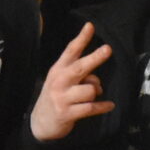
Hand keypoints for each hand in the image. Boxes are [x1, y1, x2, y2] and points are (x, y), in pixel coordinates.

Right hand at [31, 22, 114, 141]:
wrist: (40, 123)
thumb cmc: (55, 96)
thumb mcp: (60, 80)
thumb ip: (77, 74)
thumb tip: (97, 78)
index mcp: (58, 70)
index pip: (70, 51)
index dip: (81, 38)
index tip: (90, 26)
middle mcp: (59, 81)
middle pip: (80, 67)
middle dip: (95, 58)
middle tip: (108, 49)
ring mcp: (62, 98)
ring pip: (90, 90)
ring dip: (96, 92)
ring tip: (94, 95)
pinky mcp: (67, 113)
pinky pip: (91, 107)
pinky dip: (102, 106)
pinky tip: (109, 105)